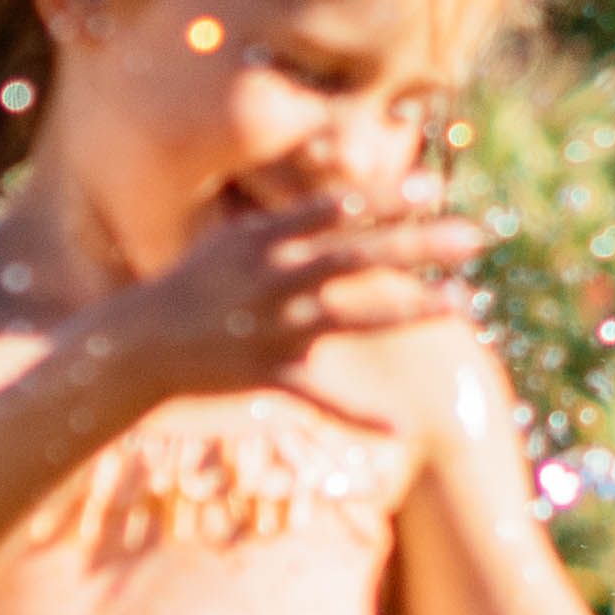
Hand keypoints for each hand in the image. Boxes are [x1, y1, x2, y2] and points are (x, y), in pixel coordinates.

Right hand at [95, 179, 486, 394]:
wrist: (139, 344)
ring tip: (463, 305)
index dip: (384, 198)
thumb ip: (296, 223)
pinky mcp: (269, 374)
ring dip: (411, 311)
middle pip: (359, 257)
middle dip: (419, 245)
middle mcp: (274, 280)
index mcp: (266, 242)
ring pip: (355, 318)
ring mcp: (274, 329)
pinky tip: (399, 428)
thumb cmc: (196, 284)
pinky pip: (322, 396)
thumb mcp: (237, 240)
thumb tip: (354, 198)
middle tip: (476, 236)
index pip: (336, 210)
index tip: (434, 185)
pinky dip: (358, 415)